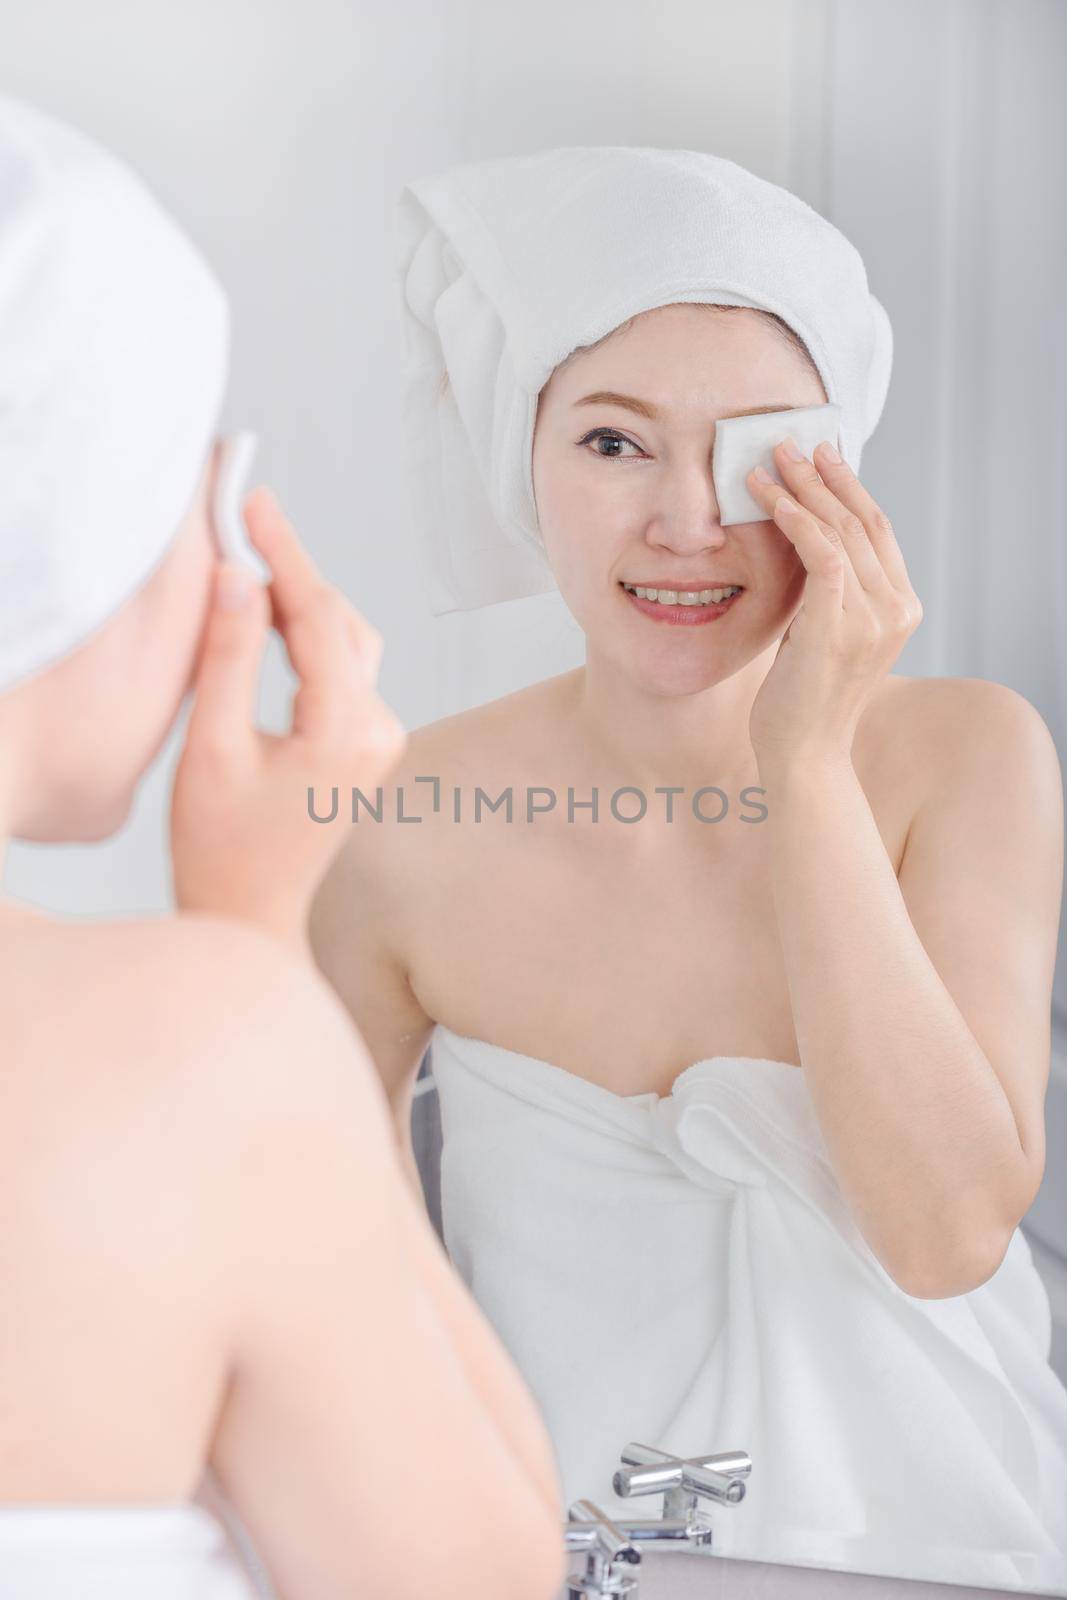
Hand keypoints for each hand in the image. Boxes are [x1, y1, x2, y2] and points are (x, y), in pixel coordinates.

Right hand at [170, 488, 405, 949]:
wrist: (250, 911)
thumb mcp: (212, 747)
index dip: (285, 553)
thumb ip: (227, 660)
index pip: (318, 617)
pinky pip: (344, 668)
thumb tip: (241, 579)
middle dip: (291, 570)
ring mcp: (380, 739)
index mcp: (346, 734)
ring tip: (246, 568)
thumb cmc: (223, 845)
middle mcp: (379, 732)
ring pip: (347, 640)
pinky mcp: (368, 744)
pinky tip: (267, 624)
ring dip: (300, 602)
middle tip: (240, 521)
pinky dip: (308, 637)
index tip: (252, 503)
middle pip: (339, 621)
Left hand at [744, 440, 922, 773]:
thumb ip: (828, 594)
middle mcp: (897, 609)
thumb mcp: (824, 635)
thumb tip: (802, 544)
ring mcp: (873, 618)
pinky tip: (768, 498)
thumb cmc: (803, 701)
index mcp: (901, 608)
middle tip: (791, 443)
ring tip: (768, 461)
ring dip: (801, 489)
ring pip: (840, 530)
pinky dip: (794, 518)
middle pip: (862, 521)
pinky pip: (820, 554)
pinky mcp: (839, 626)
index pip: (878, 531)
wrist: (804, 756)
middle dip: (824, 476)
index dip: (850, 488)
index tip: (822, 455)